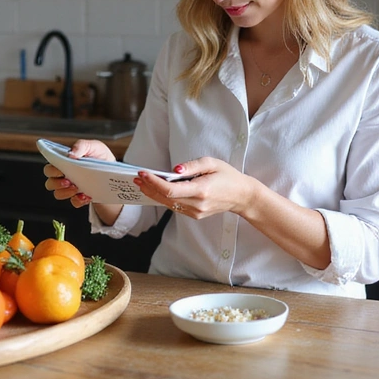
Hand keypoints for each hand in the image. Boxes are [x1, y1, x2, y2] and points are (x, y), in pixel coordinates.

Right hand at [43, 139, 115, 207]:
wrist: (115, 174)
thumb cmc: (102, 158)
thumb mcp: (95, 146)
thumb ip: (82, 145)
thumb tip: (71, 153)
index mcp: (65, 162)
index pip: (50, 167)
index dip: (52, 170)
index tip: (61, 170)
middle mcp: (65, 176)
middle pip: (50, 182)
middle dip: (56, 182)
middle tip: (68, 180)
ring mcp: (71, 188)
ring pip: (57, 194)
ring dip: (65, 192)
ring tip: (77, 188)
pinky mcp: (79, 198)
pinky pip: (73, 202)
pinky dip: (79, 200)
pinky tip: (86, 195)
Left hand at [134, 157, 258, 218]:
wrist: (242, 196)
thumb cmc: (227, 176)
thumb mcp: (212, 163)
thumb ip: (192, 165)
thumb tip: (175, 169)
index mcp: (201, 190)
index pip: (170, 190)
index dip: (154, 182)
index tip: (142, 173)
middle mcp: (197, 204)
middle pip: (165, 198)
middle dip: (149, 187)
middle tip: (136, 177)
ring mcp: (196, 212)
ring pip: (168, 204)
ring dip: (153, 193)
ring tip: (141, 182)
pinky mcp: (195, 215)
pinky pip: (175, 207)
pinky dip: (163, 198)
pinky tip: (155, 189)